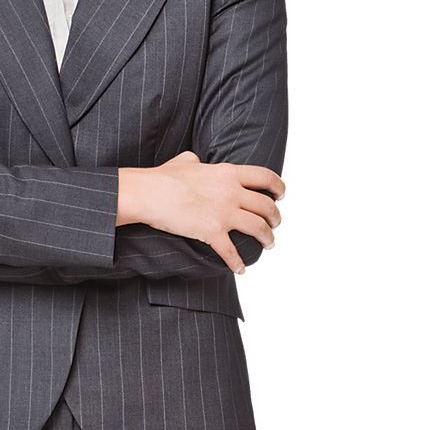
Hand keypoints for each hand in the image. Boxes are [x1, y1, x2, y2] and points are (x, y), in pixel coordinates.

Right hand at [122, 150, 284, 274]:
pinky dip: (238, 263)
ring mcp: (224, 213)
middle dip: (275, 218)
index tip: (280, 195)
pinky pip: (231, 252)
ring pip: (258, 228)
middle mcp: (232, 192)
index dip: (278, 187)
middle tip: (275, 224)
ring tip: (268, 244)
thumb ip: (195, 160)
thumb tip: (195, 160)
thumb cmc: (162, 177)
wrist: (149, 193)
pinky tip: (241, 270)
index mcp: (228, 173)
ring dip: (267, 238)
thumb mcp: (184, 161)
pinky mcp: (212, 233)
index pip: (265, 177)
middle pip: (266, 206)